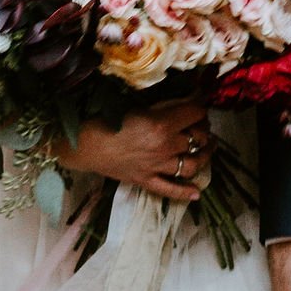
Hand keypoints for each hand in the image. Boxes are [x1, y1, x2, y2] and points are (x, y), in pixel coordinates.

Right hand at [64, 100, 214, 202]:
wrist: (83, 144)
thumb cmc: (107, 118)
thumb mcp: (139, 104)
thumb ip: (165, 103)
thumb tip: (188, 97)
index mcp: (163, 125)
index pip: (195, 113)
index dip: (200, 105)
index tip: (199, 101)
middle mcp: (165, 148)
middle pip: (198, 138)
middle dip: (203, 129)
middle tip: (201, 123)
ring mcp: (157, 167)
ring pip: (192, 166)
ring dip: (204, 156)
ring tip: (207, 149)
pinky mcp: (146, 181)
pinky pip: (170, 190)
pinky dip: (185, 193)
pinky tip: (196, 193)